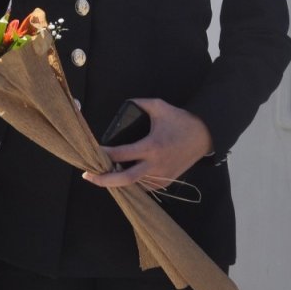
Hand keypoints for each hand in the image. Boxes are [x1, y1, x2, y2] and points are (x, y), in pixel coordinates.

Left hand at [82, 98, 213, 191]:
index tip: (92, 150)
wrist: (203, 137)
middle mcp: (155, 166)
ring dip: (117, 180)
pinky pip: (143, 186)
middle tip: (87, 176)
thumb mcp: (159, 106)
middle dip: (103, 180)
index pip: (121, 154)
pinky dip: (131, 181)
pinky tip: (121, 173)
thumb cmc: (180, 121)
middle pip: (124, 180)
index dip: (103, 153)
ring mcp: (160, 177)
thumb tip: (124, 104)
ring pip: (132, 184)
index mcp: (151, 147)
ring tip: (103, 172)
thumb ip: (139, 104)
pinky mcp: (164, 183)